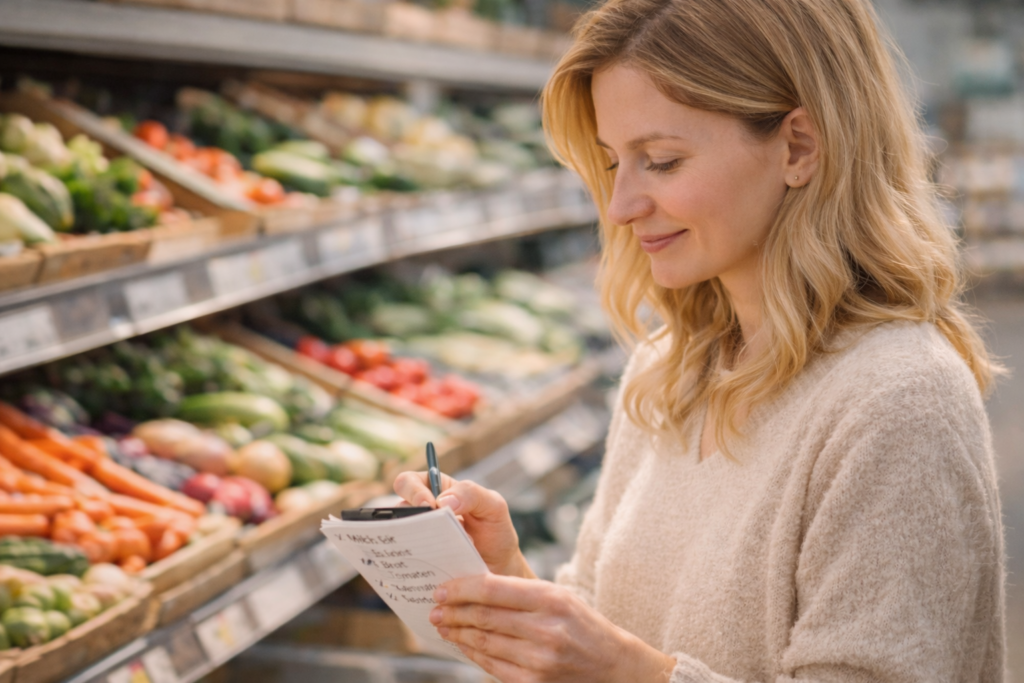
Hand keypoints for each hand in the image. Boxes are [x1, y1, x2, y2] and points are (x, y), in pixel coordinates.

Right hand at [393, 471, 533, 578]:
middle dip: (407, 518)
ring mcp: (417, 541)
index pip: (410, 482)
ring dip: (414, 545)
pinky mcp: (418, 565)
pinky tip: (433, 572)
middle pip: (396, 510)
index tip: (428, 504)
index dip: (412, 490)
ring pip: (398, 539)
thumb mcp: (493, 505)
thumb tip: (442, 501)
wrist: (501, 568)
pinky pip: (404, 565)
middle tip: (424, 530)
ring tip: (437, 555)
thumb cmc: (495, 531)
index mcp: (436, 491)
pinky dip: (413, 568)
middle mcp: (421, 515)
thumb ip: (471, 493)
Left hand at [429, 574, 676, 682]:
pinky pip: (492, 666)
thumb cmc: (583, 626)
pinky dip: (473, 655)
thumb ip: (520, 593)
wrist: (614, 667)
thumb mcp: (559, 598)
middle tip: (434, 608)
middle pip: (483, 617)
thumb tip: (473, 588)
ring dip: (458, 634)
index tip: (441, 588)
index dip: (460, 588)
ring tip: (444, 625)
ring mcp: (539, 660)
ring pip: (484, 643)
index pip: (492, 589)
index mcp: (551, 599)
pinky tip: (464, 645)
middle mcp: (545, 629)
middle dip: (452, 612)